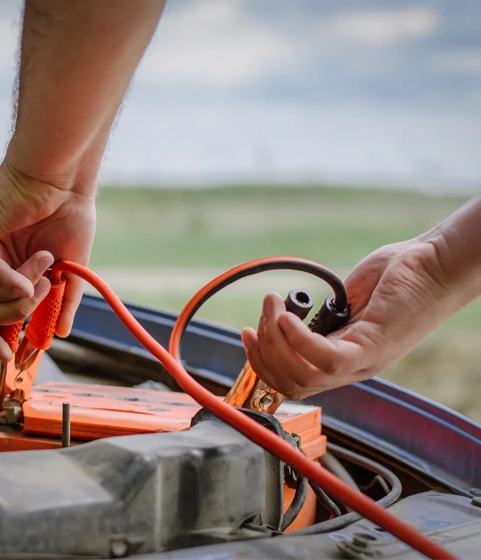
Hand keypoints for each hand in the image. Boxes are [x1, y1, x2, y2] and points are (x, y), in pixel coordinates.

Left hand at [0, 160, 95, 360]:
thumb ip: (63, 302)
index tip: (12, 357)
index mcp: (11, 274)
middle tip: (41, 305)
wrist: (65, 179)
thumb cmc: (70, 214)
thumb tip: (59, 335)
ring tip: (46, 272)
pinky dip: (5, 280)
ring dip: (21, 292)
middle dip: (13, 318)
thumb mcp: (72, 270)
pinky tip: (27, 279)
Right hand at [240, 238, 460, 399]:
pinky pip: (324, 358)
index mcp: (343, 359)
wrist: (437, 262)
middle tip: (260, 315)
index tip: (247, 333)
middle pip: (291, 383)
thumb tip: (289, 317)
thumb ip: (319, 315)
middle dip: (263, 352)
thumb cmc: (399, 274)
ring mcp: (362, 362)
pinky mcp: (371, 350)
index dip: (262, 362)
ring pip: (302, 375)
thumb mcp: (347, 299)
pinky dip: (296, 340)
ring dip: (275, 342)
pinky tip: (286, 317)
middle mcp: (351, 368)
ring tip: (271, 307)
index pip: (292, 380)